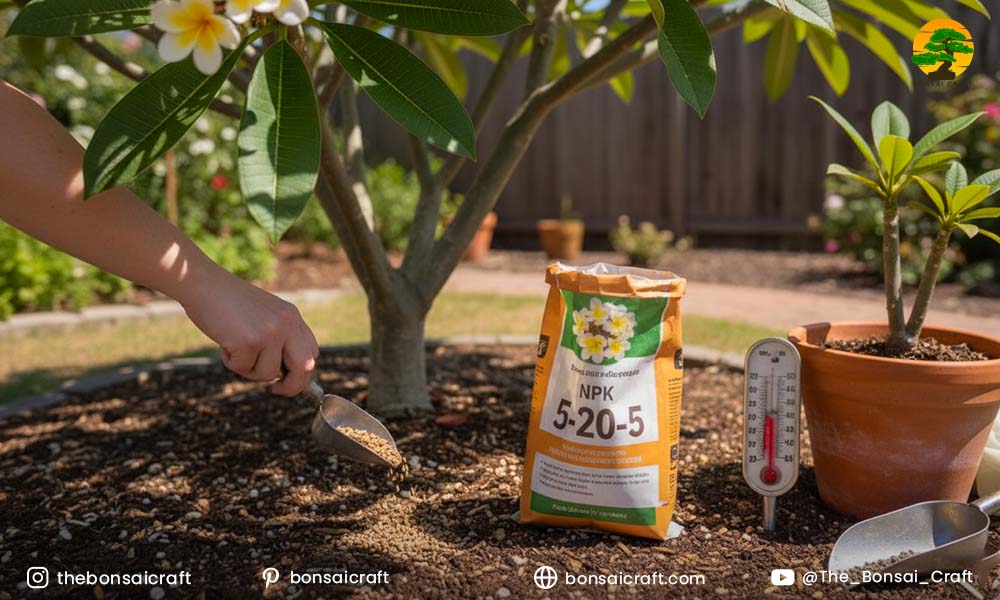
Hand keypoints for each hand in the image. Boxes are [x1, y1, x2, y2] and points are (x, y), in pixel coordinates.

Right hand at [180, 269, 319, 395]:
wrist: (203, 283)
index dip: (303, 372)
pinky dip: (230, 361)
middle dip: (292, 386)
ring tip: (234, 345)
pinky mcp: (249, 341)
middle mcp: (287, 324)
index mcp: (292, 317)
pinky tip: (224, 340)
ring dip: (248, 368)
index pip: (312, 352)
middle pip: (304, 368)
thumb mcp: (265, 315)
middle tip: (276, 390)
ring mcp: (269, 333)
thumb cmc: (229, 303)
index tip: (288, 381)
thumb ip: (279, 338)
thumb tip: (286, 374)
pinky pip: (242, 368)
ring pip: (268, 374)